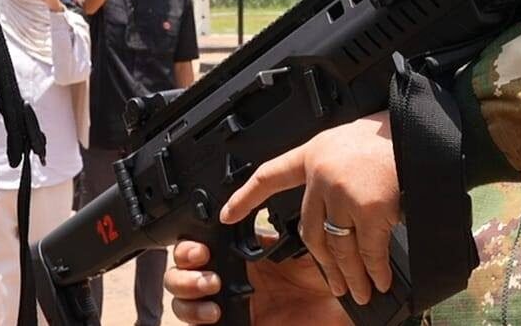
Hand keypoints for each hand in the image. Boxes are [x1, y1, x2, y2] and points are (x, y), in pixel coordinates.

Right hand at [166, 239, 348, 324]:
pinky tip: (214, 312)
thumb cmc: (329, 286)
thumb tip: (268, 206)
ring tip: (210, 286)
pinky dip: (195, 317)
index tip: (203, 243)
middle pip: (184, 266)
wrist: (338, 318)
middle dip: (184, 261)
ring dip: (185, 288)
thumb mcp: (309, 250)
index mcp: (246, 254)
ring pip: (182, 296)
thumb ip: (287, 230)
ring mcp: (228, 305)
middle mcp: (232, 278)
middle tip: (201, 259)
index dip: (193, 240)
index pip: (204, 241)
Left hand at [220, 113, 398, 305]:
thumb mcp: (348, 145)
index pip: (270, 175)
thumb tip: (338, 215)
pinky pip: (368, 250)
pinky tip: (380, 280)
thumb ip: (332, 175)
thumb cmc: (390, 136)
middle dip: (325, 265)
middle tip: (335, 285)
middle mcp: (321, 175)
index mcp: (313, 155)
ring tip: (361, 292)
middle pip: (311, 233)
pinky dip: (375, 270)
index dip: (247, 197)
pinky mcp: (369, 208)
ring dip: (351, 276)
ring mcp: (343, 193)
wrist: (417, 126)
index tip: (228, 214)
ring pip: (339, 248)